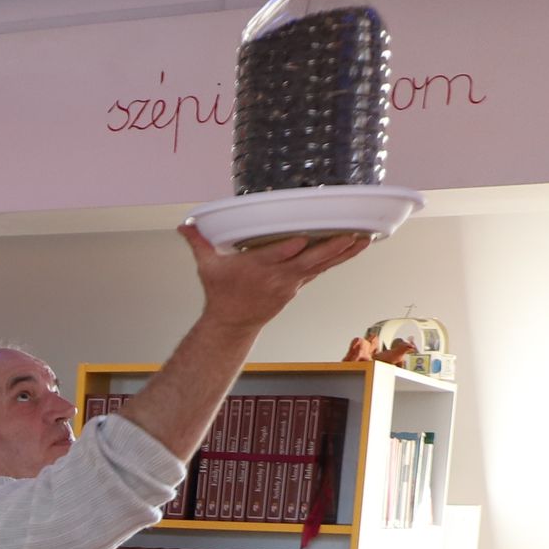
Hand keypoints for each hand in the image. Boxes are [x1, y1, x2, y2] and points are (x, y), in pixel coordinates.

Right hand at [182, 222, 370, 331]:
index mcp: (255, 268)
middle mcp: (277, 275)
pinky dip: (340, 257)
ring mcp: (291, 281)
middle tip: (350, 235)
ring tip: (365, 238)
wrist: (232, 323)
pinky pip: (323, 268)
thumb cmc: (221, 294)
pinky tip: (357, 246)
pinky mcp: (299, 284)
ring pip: (321, 264)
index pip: (276, 256)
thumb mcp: (207, 268)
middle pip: (308, 260)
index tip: (302, 239)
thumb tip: (184, 225)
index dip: (289, 249)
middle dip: (330, 248)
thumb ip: (198, 243)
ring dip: (344, 252)